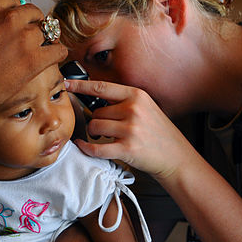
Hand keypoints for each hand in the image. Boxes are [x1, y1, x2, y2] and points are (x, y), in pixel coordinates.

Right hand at [0, 0, 66, 121]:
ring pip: (47, 30)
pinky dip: (58, 52)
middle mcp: (8, 18)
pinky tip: (53, 56)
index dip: (13, 12)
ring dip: (45, 38)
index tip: (13, 23)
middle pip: (32, 12)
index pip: (12, 1)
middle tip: (30, 35)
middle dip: (32, 22)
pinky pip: (58, 49)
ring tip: (42, 46)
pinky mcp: (34, 61)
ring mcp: (23, 39)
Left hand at [64, 79, 200, 180]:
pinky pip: (96, 148)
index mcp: (137, 95)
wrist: (176, 157)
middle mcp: (133, 109)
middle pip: (96, 112)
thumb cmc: (158, 133)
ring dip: (95, 134)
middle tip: (110, 129)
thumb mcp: (146, 107)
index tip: (65, 83)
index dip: (80, 85)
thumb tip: (93, 98)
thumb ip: (123, 101)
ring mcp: (130, 129)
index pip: (101, 87)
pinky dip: (86, 148)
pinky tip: (84, 146)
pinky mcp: (127, 149)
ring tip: (108, 138)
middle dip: (98, 121)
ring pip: (94, 127)